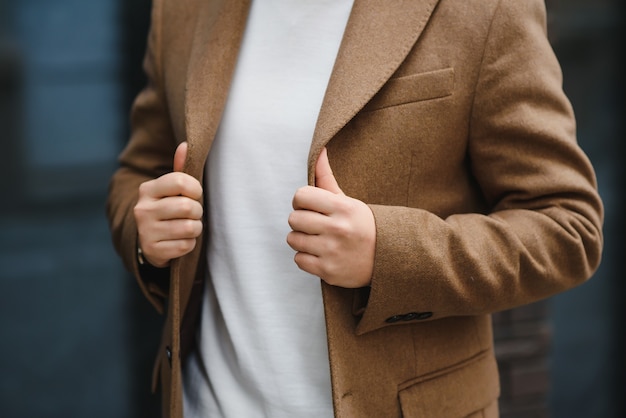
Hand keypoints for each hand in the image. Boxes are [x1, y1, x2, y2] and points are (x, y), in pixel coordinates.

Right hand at [133, 142, 202, 266]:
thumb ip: (181, 169)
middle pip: (188, 207)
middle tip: (193, 214)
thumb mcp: (172, 190)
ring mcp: (146, 232)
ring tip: (188, 226)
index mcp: (147, 189)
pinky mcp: (153, 251)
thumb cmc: (168, 209)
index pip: (180, 181)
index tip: (196, 194)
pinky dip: (189, 244)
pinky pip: (186, 245)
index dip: (196, 189)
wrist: (150, 241)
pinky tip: (180, 240)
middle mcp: (143, 209)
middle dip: (198, 211)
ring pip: (189, 228)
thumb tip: (186, 145)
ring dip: (196, 228)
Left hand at [287, 148, 375, 287]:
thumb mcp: (348, 201)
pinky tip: (321, 254)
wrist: (387, 258)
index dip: (301, 201)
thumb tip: (319, 150)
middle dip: (301, 221)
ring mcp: (332, 251)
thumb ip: (327, 178)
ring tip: (317, 240)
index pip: (300, 196)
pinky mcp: (328, 271)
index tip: (310, 206)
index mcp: (342, 207)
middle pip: (293, 218)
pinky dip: (306, 258)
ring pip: (293, 239)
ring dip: (301, 240)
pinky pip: (298, 260)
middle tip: (315, 225)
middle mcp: (337, 228)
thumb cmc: (362, 225)